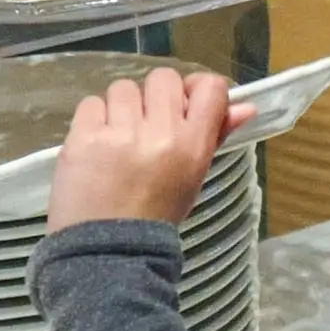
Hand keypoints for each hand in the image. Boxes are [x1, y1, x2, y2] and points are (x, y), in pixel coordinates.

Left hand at [48, 71, 235, 230]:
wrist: (106, 251)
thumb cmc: (155, 215)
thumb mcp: (193, 178)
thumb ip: (216, 136)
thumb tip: (246, 106)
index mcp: (193, 146)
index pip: (209, 88)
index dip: (195, 89)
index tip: (183, 105)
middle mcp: (160, 133)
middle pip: (163, 78)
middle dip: (154, 98)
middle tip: (145, 126)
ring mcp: (120, 134)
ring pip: (124, 88)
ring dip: (121, 108)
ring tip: (117, 139)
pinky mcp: (84, 137)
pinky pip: (91, 103)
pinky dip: (93, 121)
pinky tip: (95, 145)